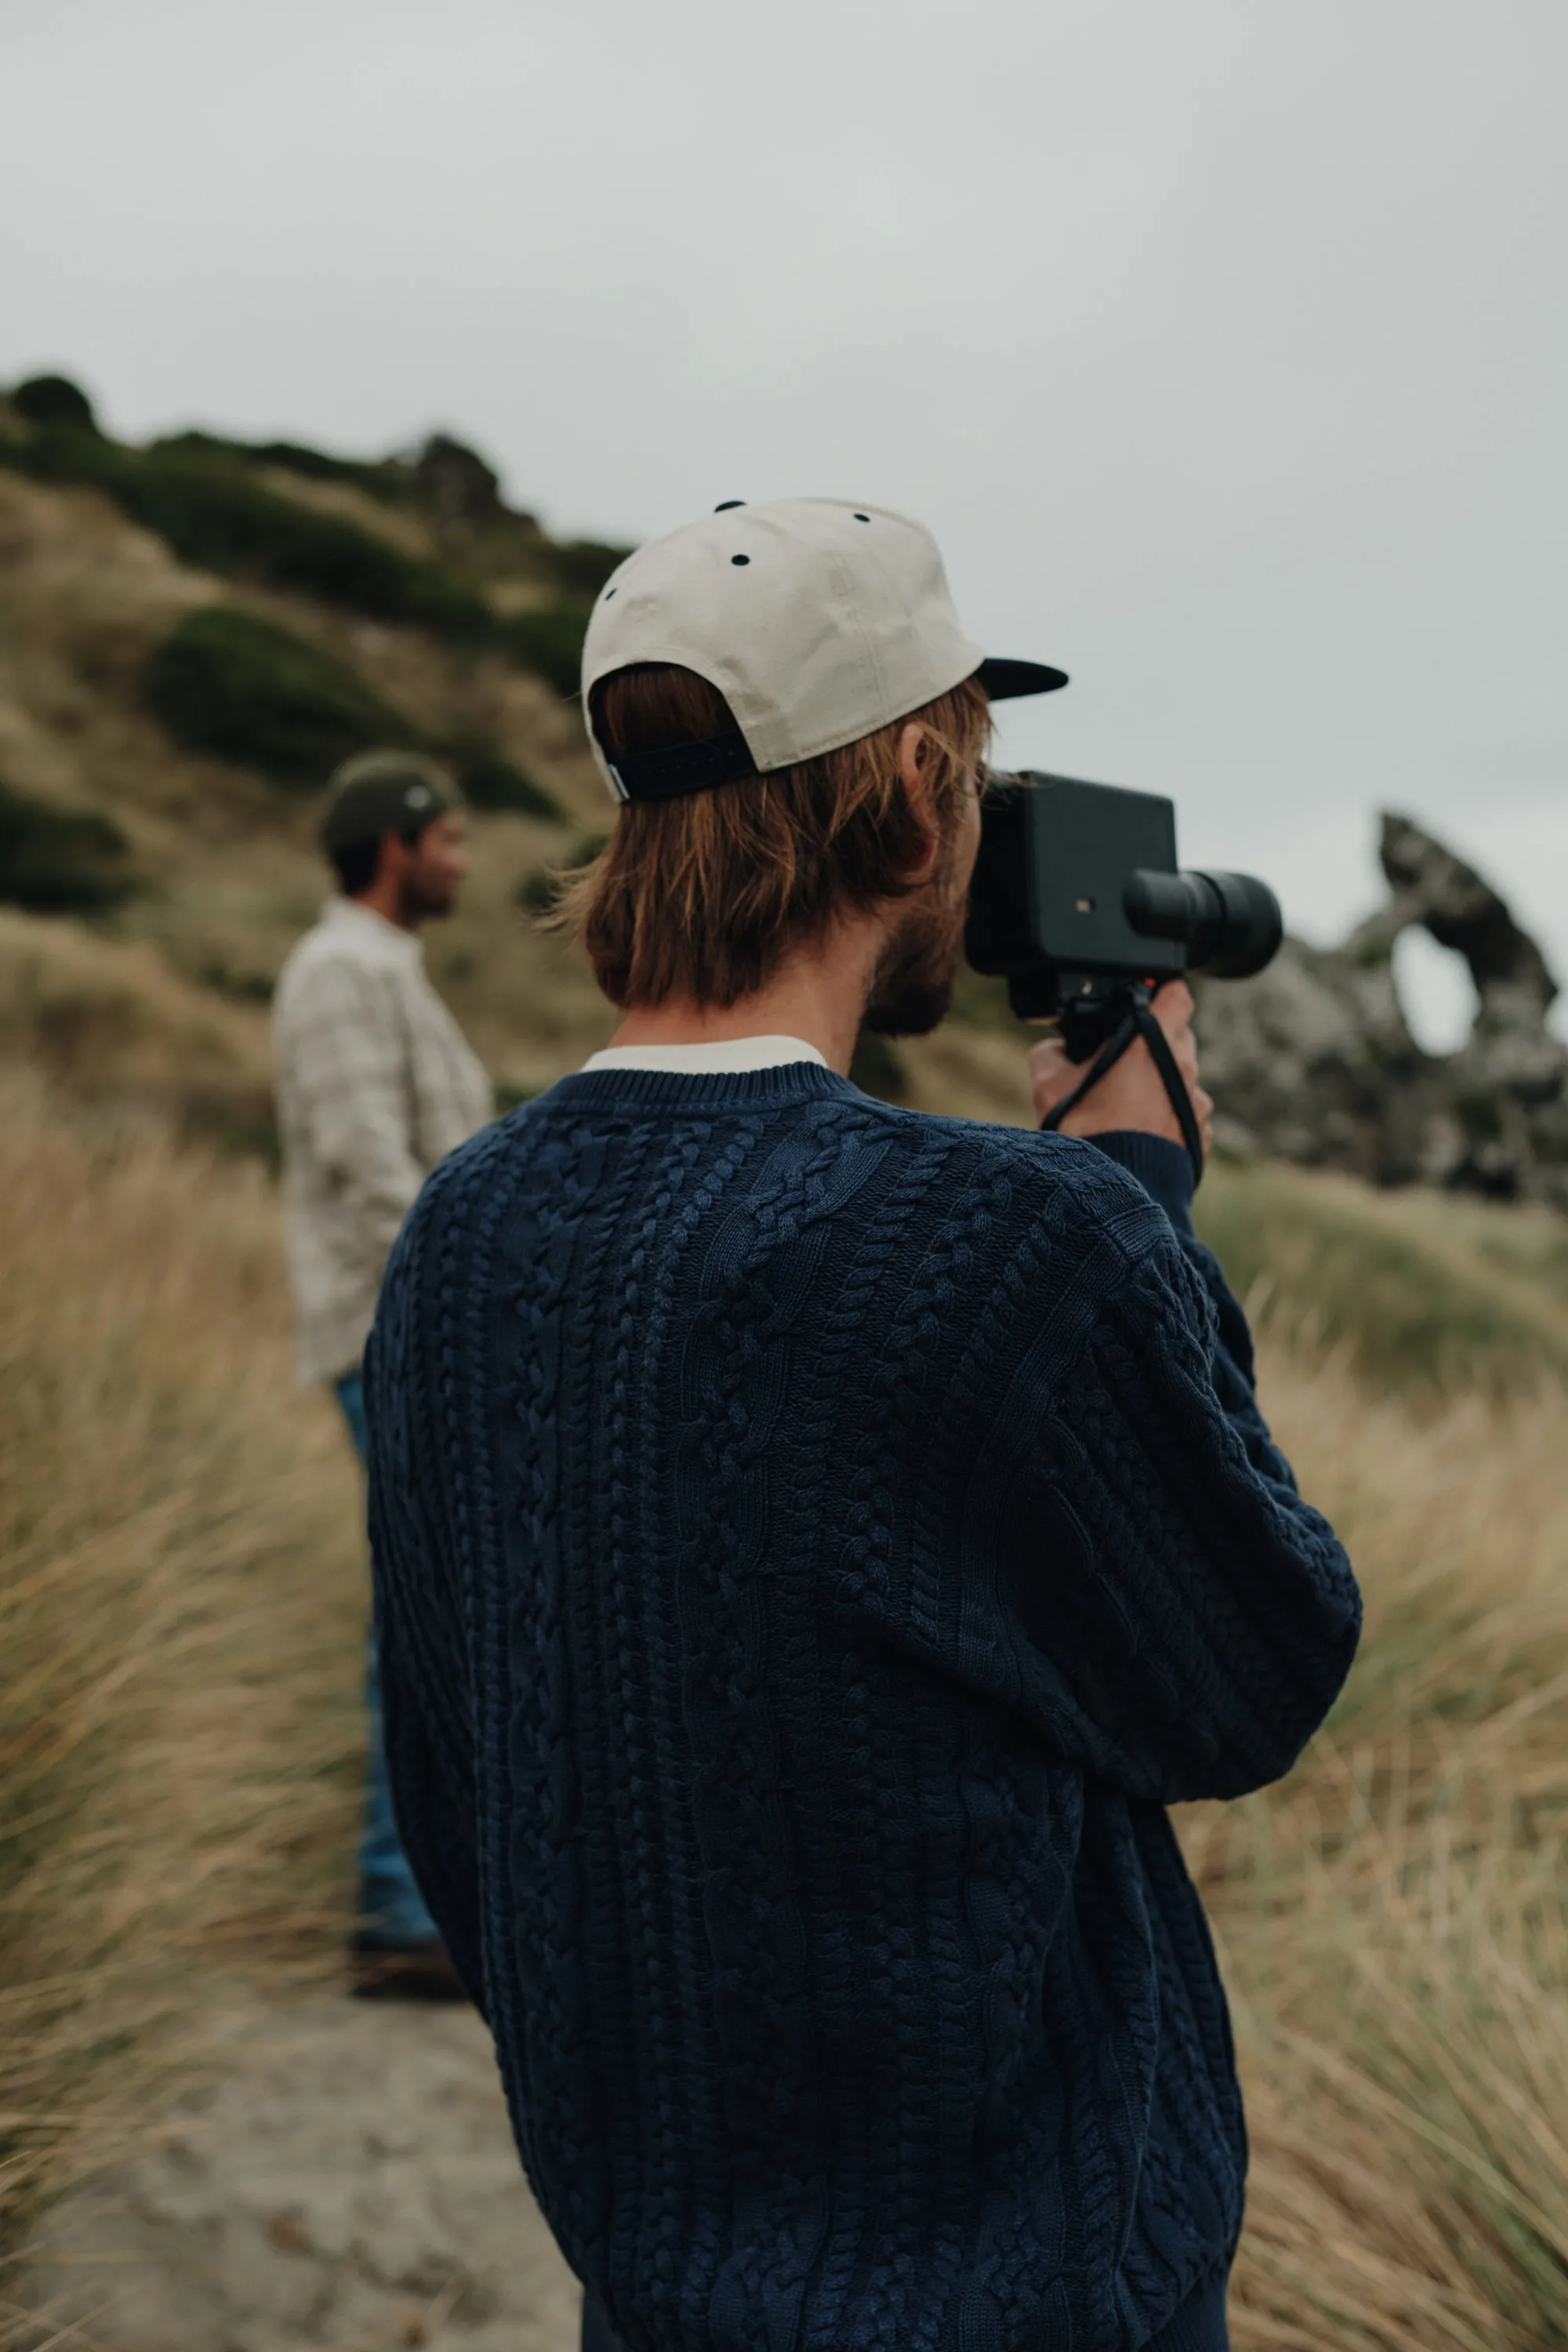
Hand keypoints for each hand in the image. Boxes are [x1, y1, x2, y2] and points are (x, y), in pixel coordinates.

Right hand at [1028, 980, 1213, 1156]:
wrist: (1107, 1195)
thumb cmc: (1082, 1134)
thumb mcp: (1048, 1082)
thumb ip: (1052, 1051)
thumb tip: (1057, 1048)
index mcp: (1152, 1043)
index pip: (1177, 995)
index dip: (1161, 993)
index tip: (1146, 999)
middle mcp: (1185, 1069)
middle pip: (1179, 1037)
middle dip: (1155, 1043)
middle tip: (1123, 1059)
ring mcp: (1198, 1104)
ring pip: (1184, 1078)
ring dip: (1162, 1083)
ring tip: (1128, 1105)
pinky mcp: (1201, 1136)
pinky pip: (1188, 1114)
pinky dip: (1169, 1117)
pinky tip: (1141, 1132)